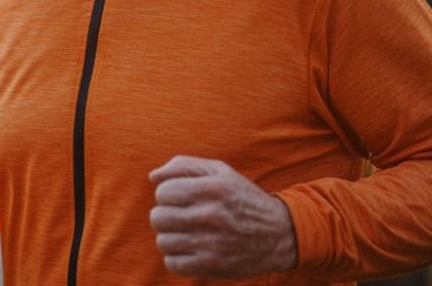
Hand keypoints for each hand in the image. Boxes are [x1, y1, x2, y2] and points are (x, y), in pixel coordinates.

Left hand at [149, 155, 297, 277]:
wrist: (279, 234)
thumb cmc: (242, 198)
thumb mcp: (220, 172)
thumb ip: (183, 166)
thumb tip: (152, 177)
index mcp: (213, 189)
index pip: (162, 192)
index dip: (167, 194)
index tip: (181, 198)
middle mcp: (212, 215)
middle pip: (158, 217)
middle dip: (166, 215)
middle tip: (182, 216)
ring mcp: (211, 243)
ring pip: (163, 241)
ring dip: (171, 237)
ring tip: (187, 233)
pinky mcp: (212, 266)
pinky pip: (172, 263)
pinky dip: (177, 257)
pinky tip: (191, 249)